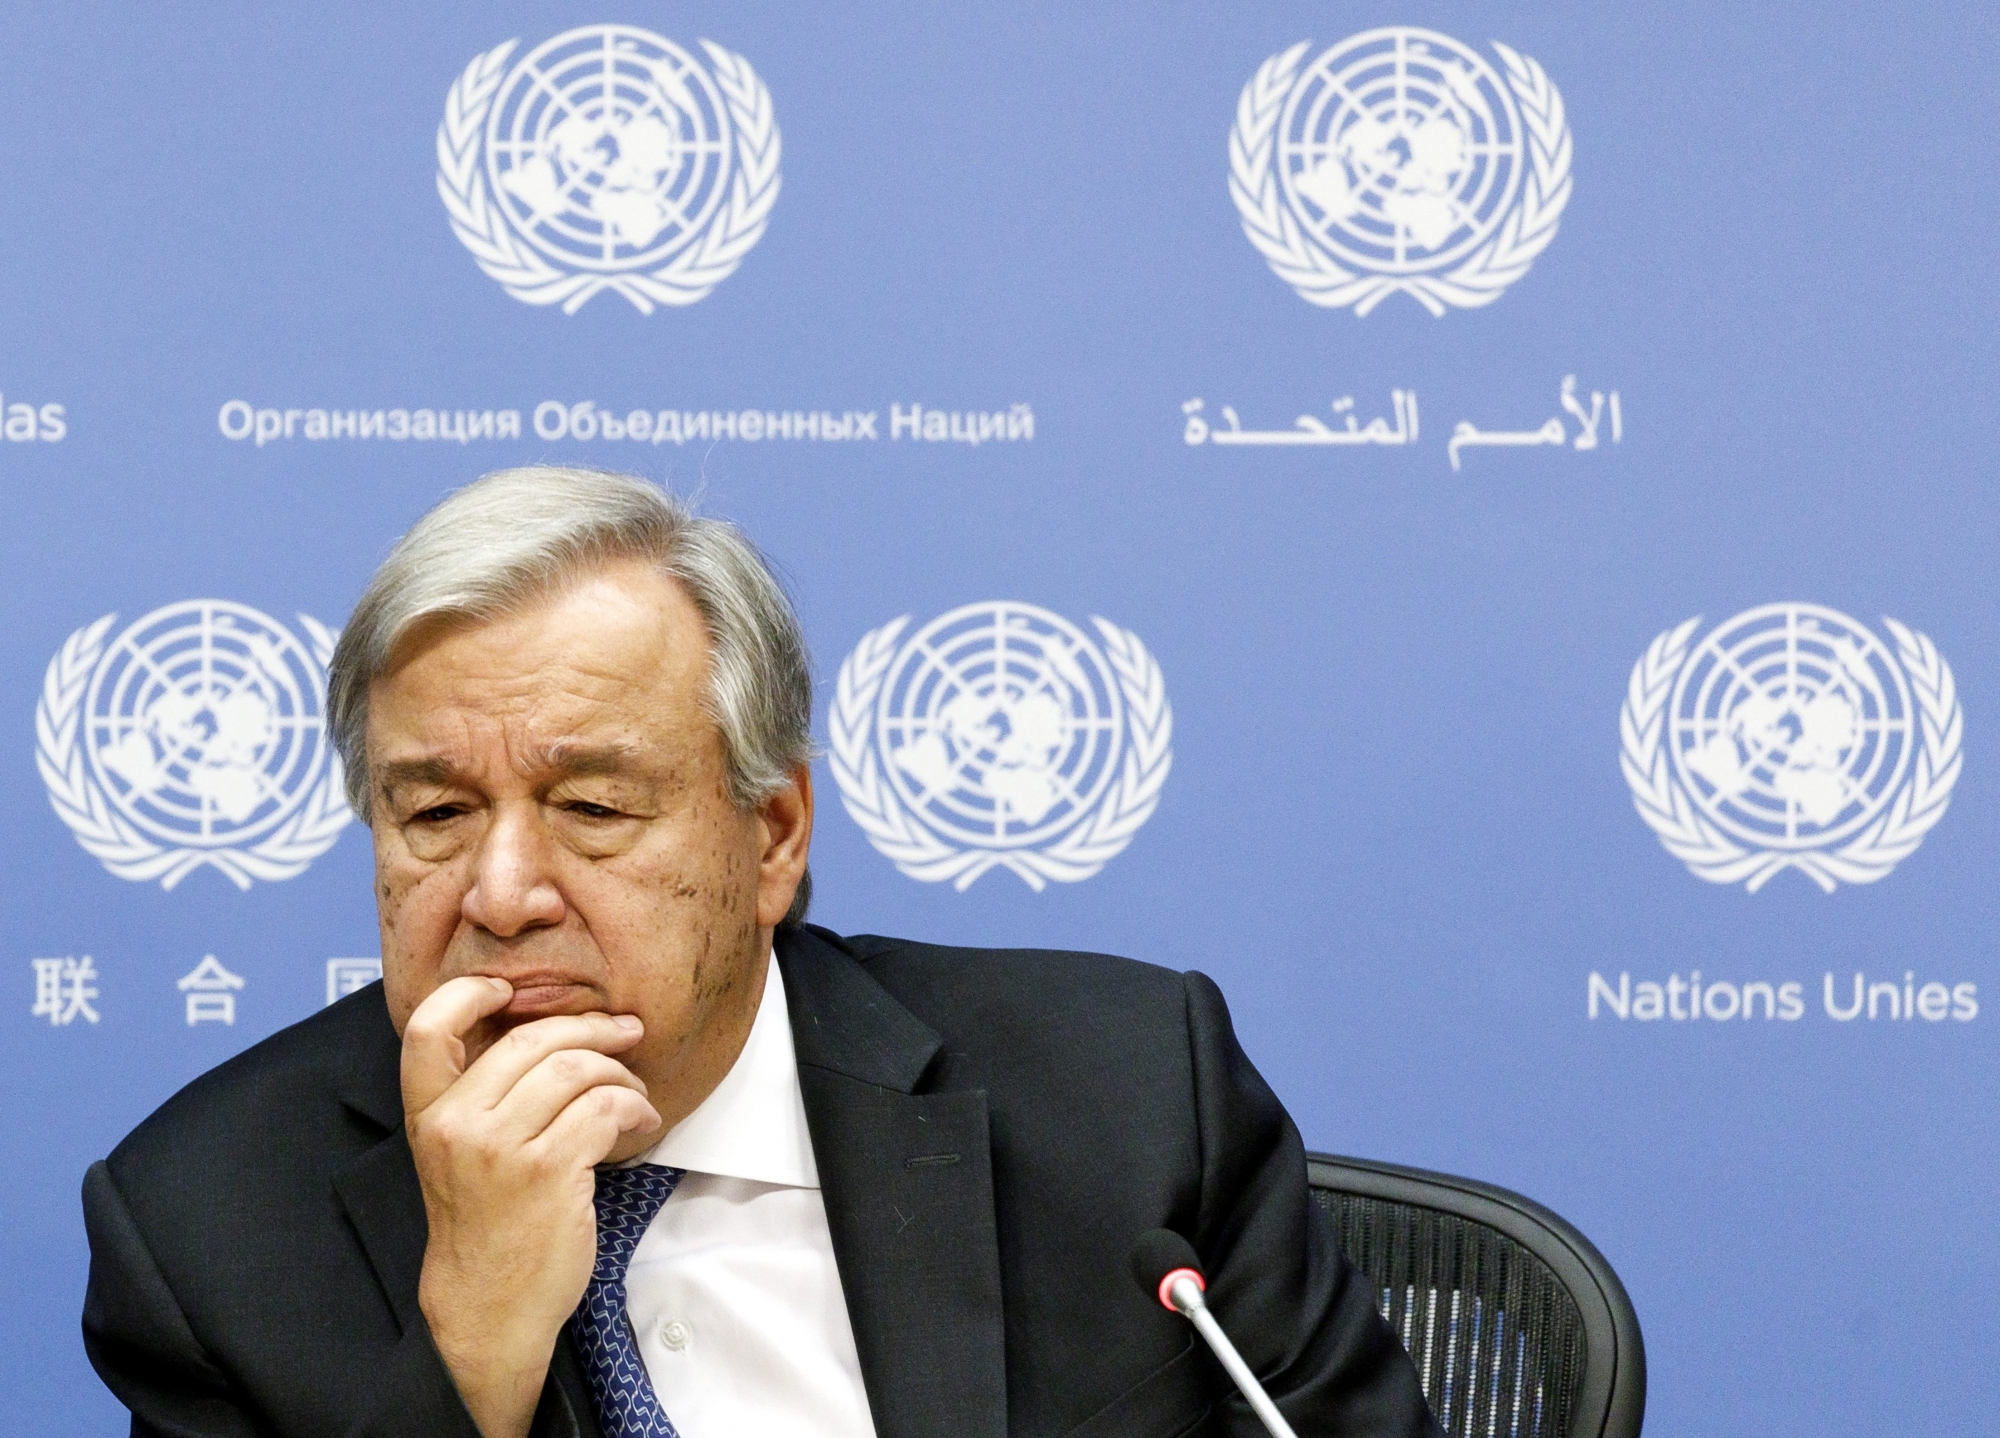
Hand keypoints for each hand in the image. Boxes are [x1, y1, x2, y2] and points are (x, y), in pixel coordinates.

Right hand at [402, 977, 661, 1437]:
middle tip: (626, 1031)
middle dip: (590, 1028)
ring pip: (575, 1069)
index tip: (512, 991)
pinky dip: (634, 1108)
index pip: (428, 1029)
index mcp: (430, 1115)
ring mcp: (501, 1147)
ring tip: (636, 1093)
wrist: (487, 1308)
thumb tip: (549, 1036)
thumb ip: (484, 1099)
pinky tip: (640, 1123)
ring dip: (620, 1073)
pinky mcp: (548, 1171)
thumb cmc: (485, 1229)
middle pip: (531, 1039)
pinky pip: (604, 1108)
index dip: (469, 994)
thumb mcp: (460, 1157)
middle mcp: (458, 1124)